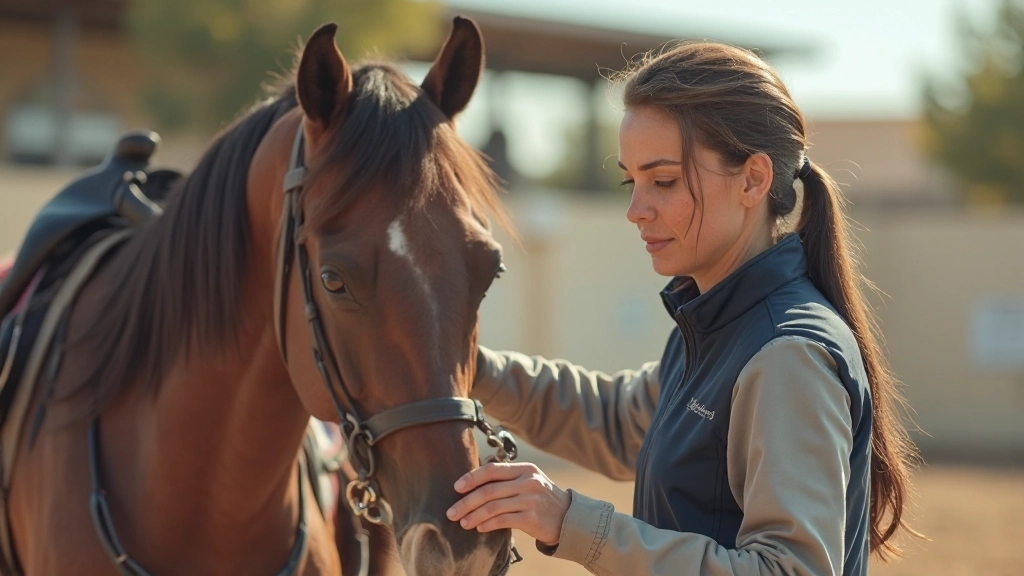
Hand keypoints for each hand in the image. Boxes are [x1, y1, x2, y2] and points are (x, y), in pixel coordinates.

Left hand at [447, 462, 570, 546]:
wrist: (569, 518)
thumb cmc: (541, 498)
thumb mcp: (528, 481)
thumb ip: (506, 478)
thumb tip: (472, 481)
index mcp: (525, 469)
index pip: (492, 469)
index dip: (471, 478)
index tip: (456, 487)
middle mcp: (528, 482)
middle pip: (489, 490)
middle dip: (466, 502)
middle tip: (451, 512)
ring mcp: (531, 500)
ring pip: (493, 507)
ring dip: (474, 516)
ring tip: (463, 523)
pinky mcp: (533, 518)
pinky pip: (503, 521)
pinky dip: (488, 524)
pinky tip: (479, 528)